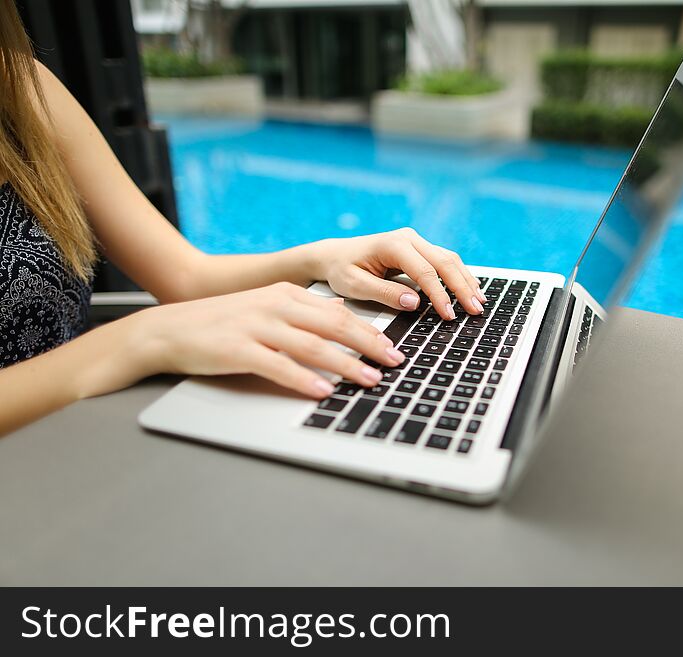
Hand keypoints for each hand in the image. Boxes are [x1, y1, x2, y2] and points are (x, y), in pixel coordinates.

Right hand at [133, 282, 404, 397]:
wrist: (169, 328)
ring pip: (313, 346)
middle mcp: (276, 307)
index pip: (338, 313)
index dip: (370, 330)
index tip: (393, 346)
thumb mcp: (266, 308)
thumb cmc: (222, 324)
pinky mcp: (238, 350)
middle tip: (395, 362)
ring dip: (347, 365)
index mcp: (286, 295)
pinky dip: (303, 379)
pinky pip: (278, 366)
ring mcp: (257, 327)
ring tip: (370, 380)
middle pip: (334, 326)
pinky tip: (323, 391)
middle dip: (370, 345)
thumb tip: (341, 318)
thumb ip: (303, 313)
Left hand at [306, 228, 486, 320]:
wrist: (335, 255)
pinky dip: (459, 276)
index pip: (425, 272)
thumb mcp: (355, 286)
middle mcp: (408, 239)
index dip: (440, 295)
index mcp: (393, 245)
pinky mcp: (419, 249)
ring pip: (449, 259)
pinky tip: (470, 289)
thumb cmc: (342, 270)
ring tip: (479, 302)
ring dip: (466, 280)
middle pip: (444, 262)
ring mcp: (416, 242)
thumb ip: (384, 293)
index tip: (450, 315)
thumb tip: (414, 302)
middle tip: (476, 309)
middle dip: (462, 287)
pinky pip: (444, 261)